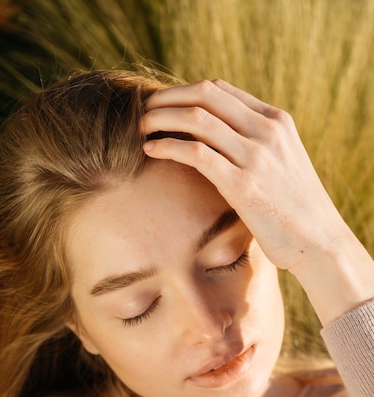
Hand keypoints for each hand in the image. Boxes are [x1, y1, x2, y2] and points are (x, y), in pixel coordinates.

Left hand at [141, 79, 345, 272]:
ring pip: (197, 119)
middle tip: (144, 110)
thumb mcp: (282, 162)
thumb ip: (256, 144)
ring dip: (162, 119)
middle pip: (205, 95)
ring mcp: (256, 156)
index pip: (220, 89)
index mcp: (276, 120)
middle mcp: (266, 131)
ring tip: (141, 128)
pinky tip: (150, 150)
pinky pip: (196, 153)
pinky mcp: (243, 184)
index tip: (163, 104)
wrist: (319, 241)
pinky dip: (168, 146)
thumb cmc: (295, 208)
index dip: (184, 92)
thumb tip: (218, 141)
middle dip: (167, 98)